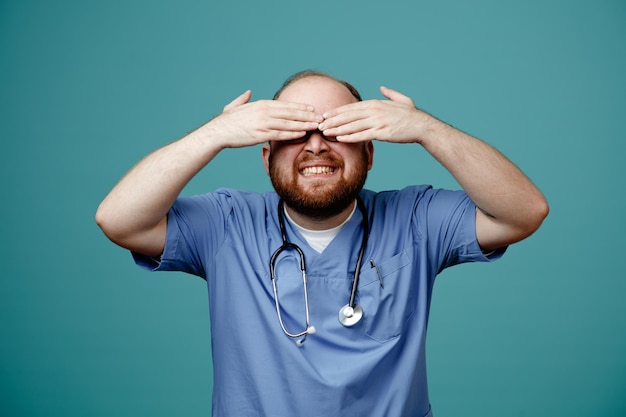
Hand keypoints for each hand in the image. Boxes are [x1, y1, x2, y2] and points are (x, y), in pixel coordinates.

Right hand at [208, 90, 322, 147]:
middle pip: (290, 112)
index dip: (300, 107)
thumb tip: (248, 92)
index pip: (285, 105)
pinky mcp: (261, 134)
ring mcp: (263, 123)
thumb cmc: (226, 121)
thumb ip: (243, 99)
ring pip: (288, 123)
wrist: (218, 132)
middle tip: (320, 117)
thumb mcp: (235, 106)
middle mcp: (264, 111)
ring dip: (304, 124)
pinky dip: (293, 133)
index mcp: (261, 104)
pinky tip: (303, 133)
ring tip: (316, 126)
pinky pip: (281, 133)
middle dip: (307, 115)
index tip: (311, 108)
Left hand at [318, 86, 427, 143]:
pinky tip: (340, 139)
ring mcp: (378, 121)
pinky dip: (350, 137)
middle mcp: (374, 111)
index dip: (337, 112)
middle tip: (319, 125)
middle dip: (332, 120)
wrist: (422, 125)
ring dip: (337, 129)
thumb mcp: (401, 100)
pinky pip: (362, 135)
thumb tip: (382, 87)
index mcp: (375, 103)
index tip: (325, 115)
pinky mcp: (382, 132)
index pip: (351, 107)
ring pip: (352, 125)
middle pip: (348, 115)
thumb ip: (390, 93)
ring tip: (325, 132)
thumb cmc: (411, 115)